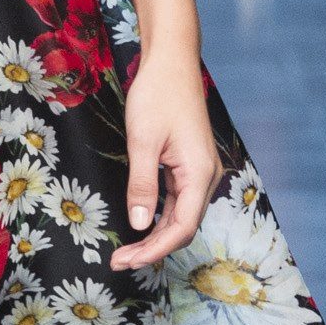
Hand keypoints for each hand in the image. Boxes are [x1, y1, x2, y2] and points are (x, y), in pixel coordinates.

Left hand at [110, 52, 220, 272]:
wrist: (172, 62)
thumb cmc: (158, 95)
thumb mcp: (143, 141)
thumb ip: (141, 184)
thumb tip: (138, 224)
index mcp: (199, 173)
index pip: (182, 228)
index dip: (154, 249)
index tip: (127, 260)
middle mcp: (206, 176)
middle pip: (183, 227)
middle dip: (152, 248)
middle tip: (119, 262)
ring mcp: (199, 171)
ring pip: (180, 216)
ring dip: (154, 236)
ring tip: (125, 251)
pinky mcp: (190, 165)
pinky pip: (177, 201)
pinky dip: (159, 218)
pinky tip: (140, 227)